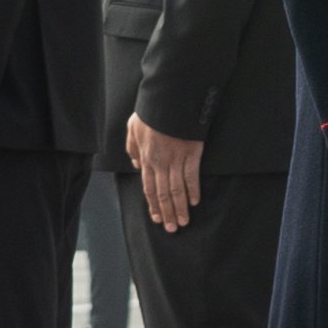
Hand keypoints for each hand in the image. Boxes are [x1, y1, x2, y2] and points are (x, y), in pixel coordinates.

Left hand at [127, 119, 204, 234]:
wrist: (169, 99)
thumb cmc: (151, 112)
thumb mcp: (133, 129)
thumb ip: (132, 149)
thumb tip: (135, 164)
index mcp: (146, 158)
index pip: (148, 188)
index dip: (153, 206)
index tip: (157, 219)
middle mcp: (160, 162)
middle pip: (162, 194)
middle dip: (167, 212)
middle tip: (172, 228)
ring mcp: (176, 158)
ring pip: (177, 189)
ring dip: (180, 207)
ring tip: (183, 221)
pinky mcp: (192, 152)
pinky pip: (192, 175)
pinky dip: (193, 189)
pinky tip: (195, 201)